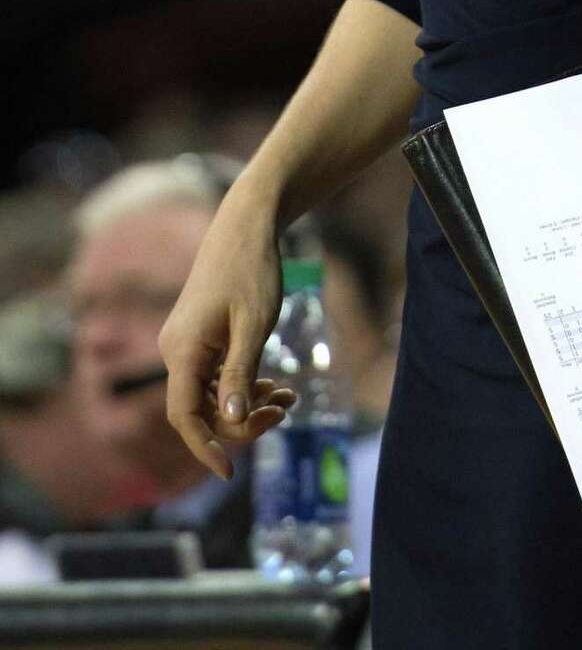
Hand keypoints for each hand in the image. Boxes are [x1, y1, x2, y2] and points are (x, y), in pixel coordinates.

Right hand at [157, 194, 293, 480]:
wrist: (246, 226)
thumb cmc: (252, 270)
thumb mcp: (253, 325)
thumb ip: (240, 375)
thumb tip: (231, 423)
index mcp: (182, 351)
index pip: (184, 416)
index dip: (204, 448)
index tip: (230, 473)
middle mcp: (175, 350)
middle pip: (200, 409)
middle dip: (242, 421)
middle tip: (285, 411)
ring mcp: (185, 343)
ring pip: (211, 393)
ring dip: (247, 403)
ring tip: (289, 398)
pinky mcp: (198, 336)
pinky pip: (214, 375)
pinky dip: (243, 384)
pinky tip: (275, 384)